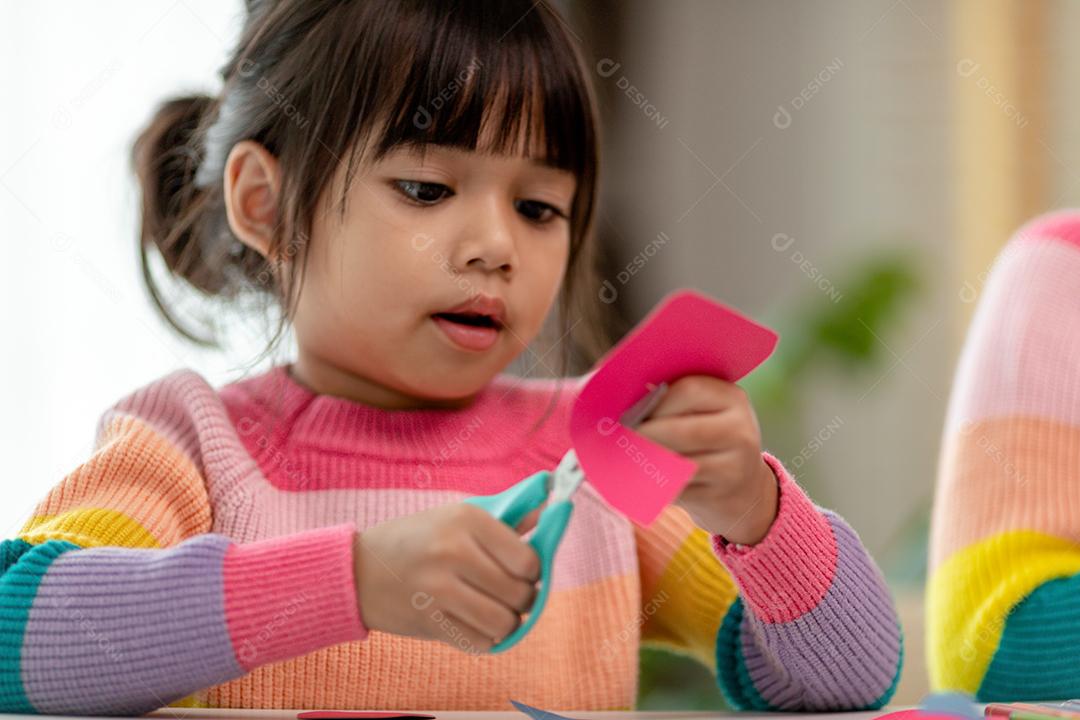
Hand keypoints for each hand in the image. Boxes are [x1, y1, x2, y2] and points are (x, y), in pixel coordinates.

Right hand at [352, 503, 540, 652]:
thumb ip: (512, 514)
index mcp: (466, 519)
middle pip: (521, 594)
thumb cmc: (419, 538)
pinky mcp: (428, 623)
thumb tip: (555, 498)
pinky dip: (483, 637)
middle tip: (507, 592)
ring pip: (505, 624)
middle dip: (522, 599)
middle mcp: (453, 552)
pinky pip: (481, 643)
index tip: (522, 570)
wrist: (357, 570)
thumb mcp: (459, 516)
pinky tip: (470, 621)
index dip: (533, 571)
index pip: (528, 560)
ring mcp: (439, 590)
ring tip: (493, 609)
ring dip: (506, 622)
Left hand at [635, 375, 778, 544]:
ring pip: (679, 464)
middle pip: (683, 430)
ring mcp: (735, 467)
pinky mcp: (721, 497)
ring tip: (622, 457)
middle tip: (618, 438)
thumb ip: (669, 402)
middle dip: (644, 435)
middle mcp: (740, 430)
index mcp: (732, 398)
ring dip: (645, 462)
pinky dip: (653, 486)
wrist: (743, 491)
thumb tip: (612, 395)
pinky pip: (677, 490)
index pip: (689, 390)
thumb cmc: (707, 443)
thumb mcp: (701, 414)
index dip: (654, 401)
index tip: (628, 411)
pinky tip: (638, 481)